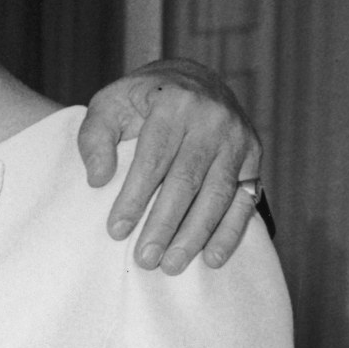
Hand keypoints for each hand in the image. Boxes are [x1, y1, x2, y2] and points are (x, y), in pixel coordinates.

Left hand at [78, 58, 262, 271]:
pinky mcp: (253, 157)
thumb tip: (98, 180)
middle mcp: (212, 119)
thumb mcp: (110, 104)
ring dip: (195, 234)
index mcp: (174, 102)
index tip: (117, 231)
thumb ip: (95, 138)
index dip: (135, 197)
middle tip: (145, 260)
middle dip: (165, 224)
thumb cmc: (143, 100)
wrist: (193, 81)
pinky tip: (212, 258)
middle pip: (187, 180)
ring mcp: (237, 139)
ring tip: (172, 266)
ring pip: (217, 194)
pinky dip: (230, 232)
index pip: (153, 158)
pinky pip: (244, 200)